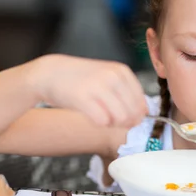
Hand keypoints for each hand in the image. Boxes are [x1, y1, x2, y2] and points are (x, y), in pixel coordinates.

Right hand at [29, 54, 147, 127]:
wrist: (51, 73)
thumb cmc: (82, 79)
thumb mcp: (109, 78)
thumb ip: (127, 94)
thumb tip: (144, 115)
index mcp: (122, 71)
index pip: (142, 104)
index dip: (135, 116)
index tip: (123, 117)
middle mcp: (112, 77)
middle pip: (133, 114)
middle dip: (124, 123)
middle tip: (111, 119)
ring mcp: (98, 86)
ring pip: (120, 118)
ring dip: (112, 124)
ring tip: (102, 117)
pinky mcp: (82, 97)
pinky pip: (102, 121)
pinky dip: (99, 124)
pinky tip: (92, 116)